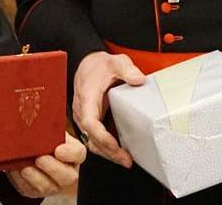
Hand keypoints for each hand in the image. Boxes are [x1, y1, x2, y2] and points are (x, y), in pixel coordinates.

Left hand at [5, 133, 86, 197]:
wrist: (31, 152)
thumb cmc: (43, 138)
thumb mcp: (49, 130)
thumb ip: (47, 126)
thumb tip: (39, 112)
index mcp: (73, 153)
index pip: (78, 154)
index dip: (70, 154)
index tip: (58, 150)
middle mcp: (67, 171)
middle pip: (67, 176)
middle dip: (52, 168)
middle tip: (39, 159)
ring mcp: (53, 184)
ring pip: (48, 187)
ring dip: (35, 177)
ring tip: (25, 167)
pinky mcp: (36, 191)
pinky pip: (29, 189)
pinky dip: (20, 181)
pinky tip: (15, 171)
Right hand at [72, 51, 145, 167]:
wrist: (87, 66)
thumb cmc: (98, 66)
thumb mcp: (116, 62)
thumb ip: (127, 69)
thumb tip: (139, 79)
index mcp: (87, 98)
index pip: (90, 122)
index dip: (101, 136)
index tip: (115, 145)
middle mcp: (82, 111)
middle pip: (91, 138)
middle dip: (108, 152)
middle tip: (126, 160)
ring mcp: (83, 118)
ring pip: (91, 142)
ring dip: (107, 153)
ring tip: (125, 160)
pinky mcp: (88, 123)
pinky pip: (94, 139)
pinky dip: (105, 148)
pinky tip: (119, 152)